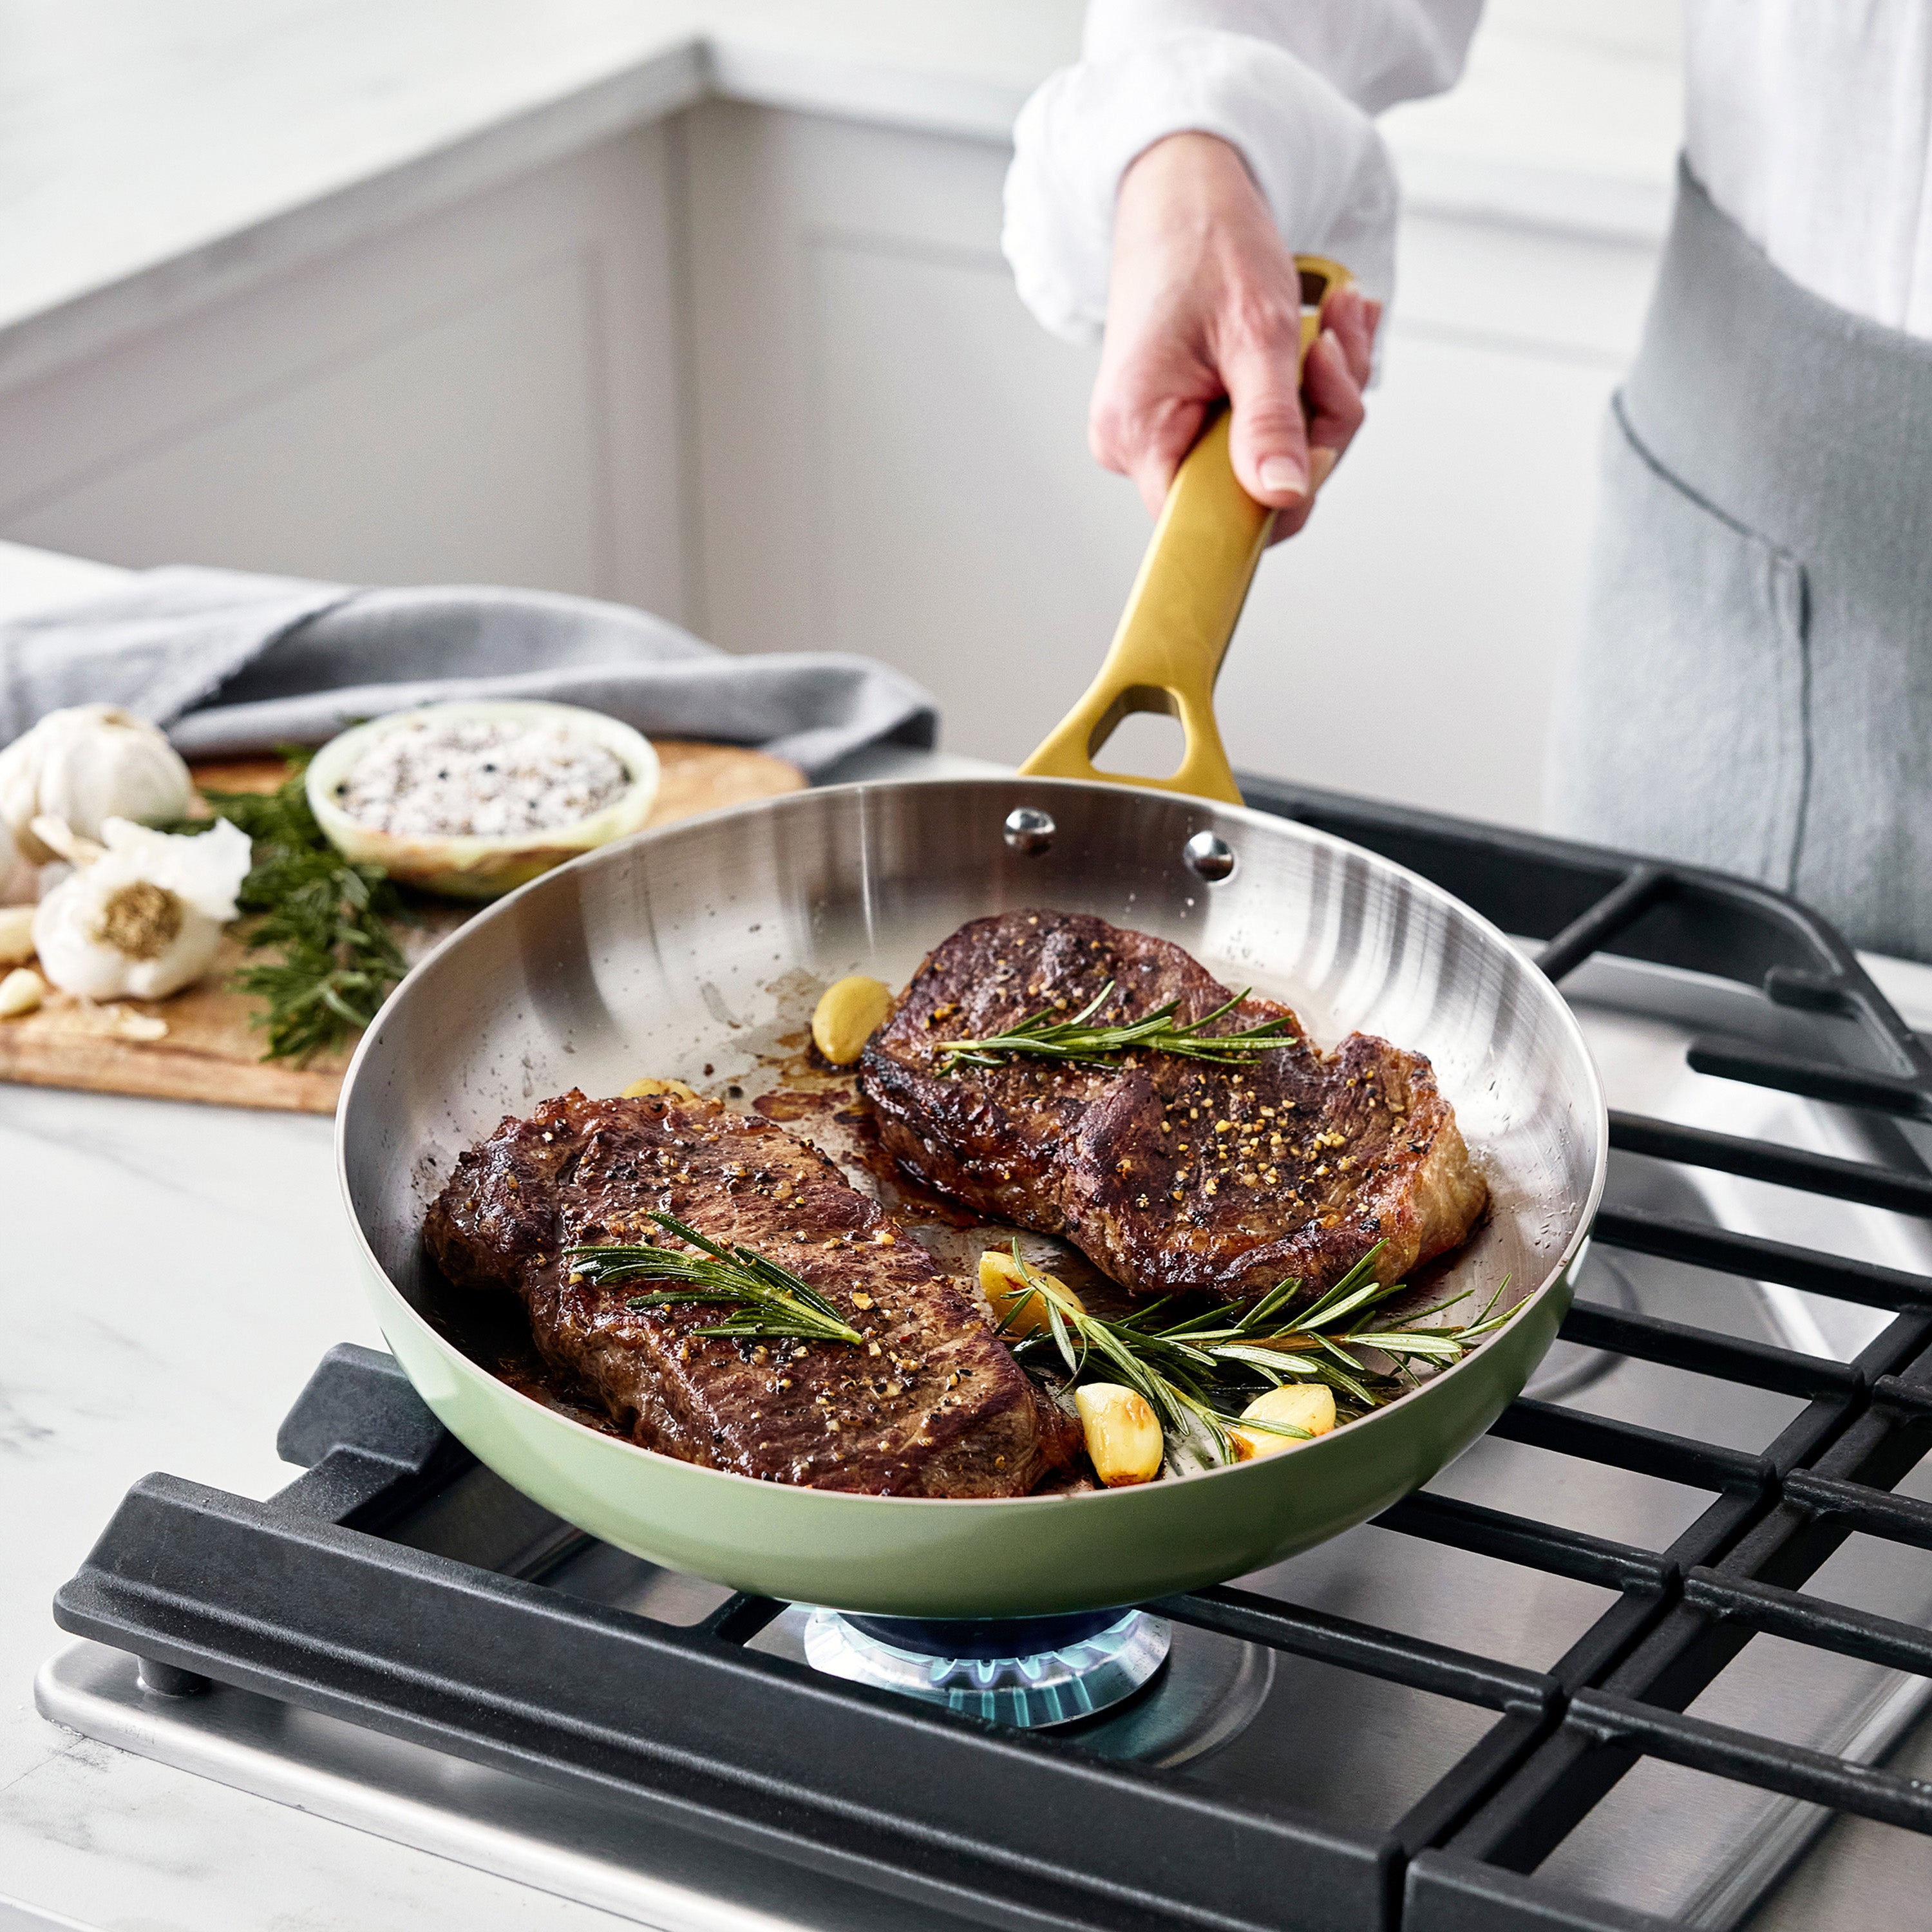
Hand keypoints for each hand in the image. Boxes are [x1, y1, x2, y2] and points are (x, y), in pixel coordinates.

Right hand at [1091, 131, 1379, 540]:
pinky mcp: (1194, 413)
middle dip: (1316, 424)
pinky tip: (1327, 331)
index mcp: (1139, 434)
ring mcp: (1168, 430)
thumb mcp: (1256, 332)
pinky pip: (1265, 427)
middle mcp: (1142, 444)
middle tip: (1338, 351)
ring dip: (1323, 394)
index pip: (1205, 522)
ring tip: (1338, 322)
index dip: (1274, 502)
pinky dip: (1308, 384)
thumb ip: (1270, 422)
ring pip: (1270, 456)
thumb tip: (1282, 496)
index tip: (1318, 446)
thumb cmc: (1207, 241)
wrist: (1185, 190)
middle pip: (1251, 489)